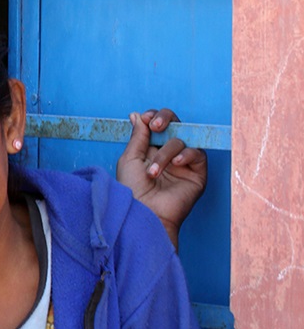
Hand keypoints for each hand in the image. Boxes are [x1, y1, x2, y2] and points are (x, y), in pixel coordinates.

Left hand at [116, 108, 207, 246]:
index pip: (157, 124)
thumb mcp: (130, 158)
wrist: (144, 213)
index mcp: (150, 149)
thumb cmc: (132, 189)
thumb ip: (138, 136)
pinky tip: (176, 164)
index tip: (146, 119)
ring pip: (181, 140)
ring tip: (154, 172)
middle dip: (165, 119)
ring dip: (166, 152)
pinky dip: (187, 155)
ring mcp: (183, 163)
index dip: (154, 116)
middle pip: (175, 124)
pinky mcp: (197, 174)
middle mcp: (168, 154)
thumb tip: (137, 115)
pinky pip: (198, 154)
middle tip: (156, 126)